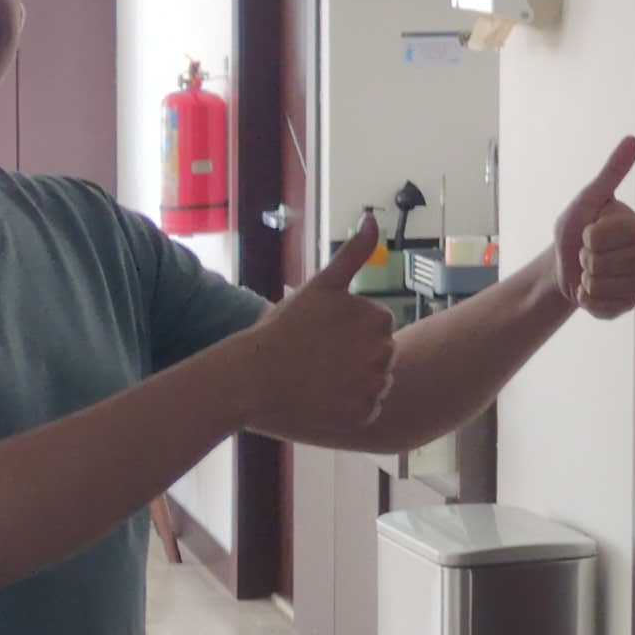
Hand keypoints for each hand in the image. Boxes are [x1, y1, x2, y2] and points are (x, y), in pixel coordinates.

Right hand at [234, 215, 396, 440]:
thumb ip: (353, 253)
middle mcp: (385, 352)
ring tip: (316, 379)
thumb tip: (371, 218)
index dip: (348, 332)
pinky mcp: (364, 416)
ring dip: (353, 383)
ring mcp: (375, 386)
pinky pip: (366, 411)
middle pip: (381, 357)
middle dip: (354, 357)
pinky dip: (347, 409)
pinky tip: (320, 401)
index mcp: (378, 319)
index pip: (378, 328)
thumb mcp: (320, 285)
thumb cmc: (282, 330)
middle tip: (315, 358)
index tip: (321, 335)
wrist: (249, 379)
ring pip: (375, 384)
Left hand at [553, 138, 634, 322]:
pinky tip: (591, 289)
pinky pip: (599, 307)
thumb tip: (632, 140)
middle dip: (584, 259)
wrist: (565, 264)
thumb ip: (611, 172)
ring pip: (599, 285)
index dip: (586, 236)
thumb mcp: (588, 198)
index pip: (600, 237)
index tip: (590, 232)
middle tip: (589, 254)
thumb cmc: (577, 228)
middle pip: (600, 263)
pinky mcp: (629, 305)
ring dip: (584, 279)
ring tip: (591, 271)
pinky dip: (586, 299)